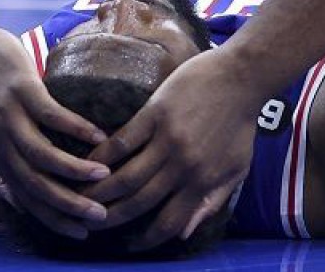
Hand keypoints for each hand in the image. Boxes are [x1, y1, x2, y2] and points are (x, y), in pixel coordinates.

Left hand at [0, 30, 110, 238]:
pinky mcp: (22, 92)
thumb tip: (16, 196)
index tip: (82, 232)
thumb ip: (3, 164)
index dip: (54, 219)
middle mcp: (0, 145)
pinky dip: (76, 128)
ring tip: (105, 175)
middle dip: (69, 204)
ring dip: (74, 169)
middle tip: (99, 215)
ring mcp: (10, 119)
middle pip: (35, 185)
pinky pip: (51, 115)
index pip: (27, 200)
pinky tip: (98, 136)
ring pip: (42, 154)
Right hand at [82, 48, 262, 249]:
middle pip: (139, 202)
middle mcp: (182, 166)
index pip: (170, 222)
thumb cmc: (241, 124)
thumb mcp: (237, 170)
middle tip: (93, 223)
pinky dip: (102, 154)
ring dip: (100, 190)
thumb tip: (185, 233)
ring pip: (126, 176)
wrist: (242, 78)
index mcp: (203, 181)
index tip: (130, 246)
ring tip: (82, 196)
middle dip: (112, 218)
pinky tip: (87, 161)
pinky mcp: (155, 113)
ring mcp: (167, 140)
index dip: (147, 240)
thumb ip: (212, 202)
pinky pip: (123, 141)